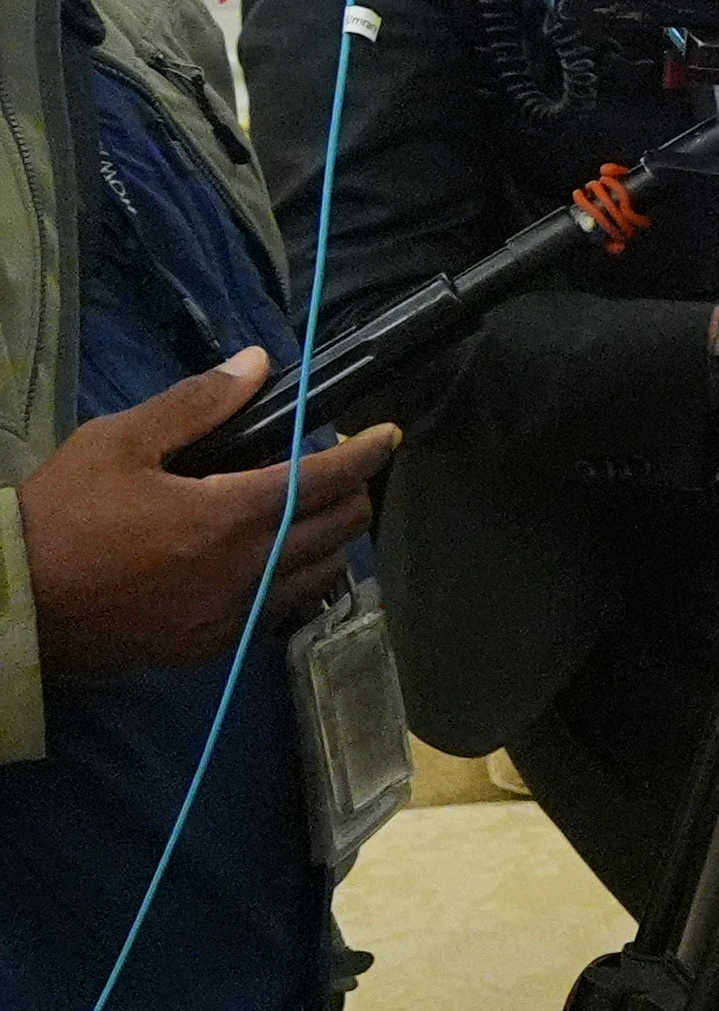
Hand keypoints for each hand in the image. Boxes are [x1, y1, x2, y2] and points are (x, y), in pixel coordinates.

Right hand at [12, 353, 395, 679]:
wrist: (11, 605)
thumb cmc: (61, 518)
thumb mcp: (118, 442)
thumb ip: (196, 404)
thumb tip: (256, 363)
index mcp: (227, 516)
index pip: (325, 481)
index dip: (366, 454)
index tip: (388, 434)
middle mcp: (245, 571)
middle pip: (339, 531)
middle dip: (355, 494)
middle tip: (342, 470)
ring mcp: (231, 617)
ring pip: (319, 576)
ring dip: (331, 541)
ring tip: (312, 512)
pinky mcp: (210, 647)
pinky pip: (280, 610)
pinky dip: (295, 581)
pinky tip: (275, 560)